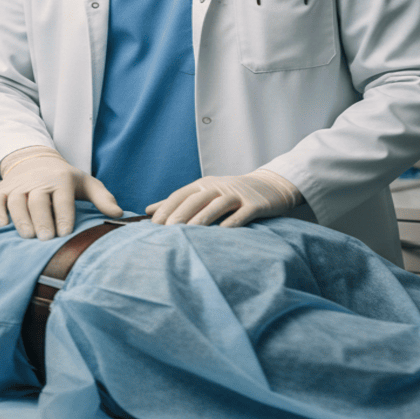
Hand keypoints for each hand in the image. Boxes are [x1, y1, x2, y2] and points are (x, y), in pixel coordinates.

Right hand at [0, 146, 122, 239]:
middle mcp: (38, 181)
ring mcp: (18, 185)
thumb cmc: (64, 179)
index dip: (63, 216)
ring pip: (16, 201)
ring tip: (27, 236)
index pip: (62, 198)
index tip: (65, 234)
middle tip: (45, 238)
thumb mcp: (86, 184)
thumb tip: (119, 214)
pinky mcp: (2, 190)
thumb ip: (103, 198)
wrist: (35, 160)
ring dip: (20, 218)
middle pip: (37, 200)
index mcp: (60, 179)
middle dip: (41, 219)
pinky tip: (2, 225)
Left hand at [145, 170, 300, 227]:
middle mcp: (218, 187)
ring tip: (189, 234)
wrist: (270, 186)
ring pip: (217, 204)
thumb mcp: (205, 193)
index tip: (153, 225)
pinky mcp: (255, 204)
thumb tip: (148, 211)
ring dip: (202, 218)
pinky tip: (223, 233)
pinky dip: (232, 222)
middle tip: (167, 232)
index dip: (167, 209)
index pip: (180, 195)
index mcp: (203, 185)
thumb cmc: (232, 194)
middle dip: (180, 215)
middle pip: (196, 199)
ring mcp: (237, 194)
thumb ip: (178, 203)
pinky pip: (242, 213)